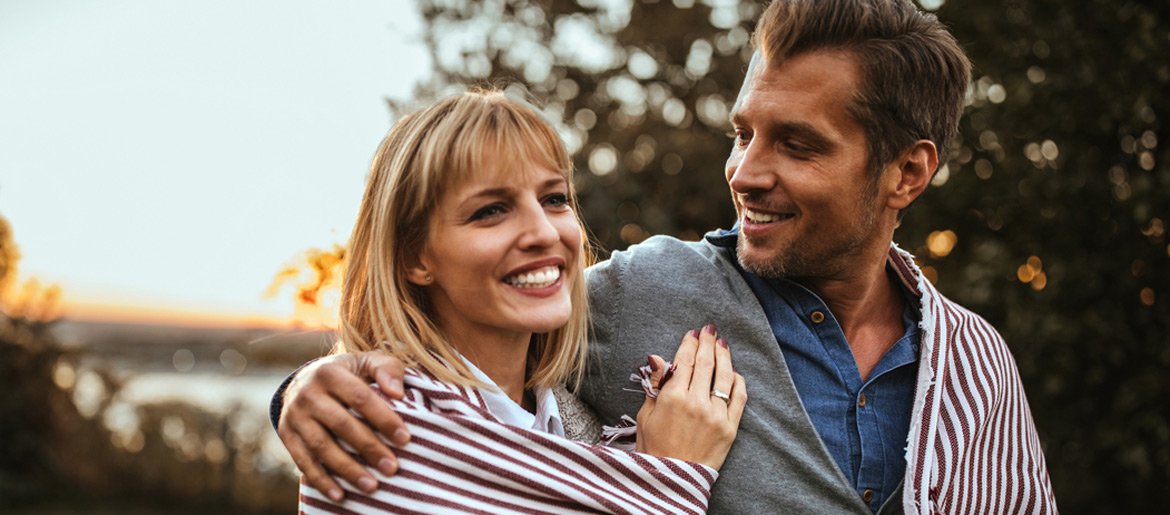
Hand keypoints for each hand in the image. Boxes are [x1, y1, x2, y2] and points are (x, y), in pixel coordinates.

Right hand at [277, 350, 408, 500]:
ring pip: (322, 446)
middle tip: (392, 468)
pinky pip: (303, 461)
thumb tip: (398, 393)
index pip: (361, 398)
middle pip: (341, 425)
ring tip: (372, 486)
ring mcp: (294, 415)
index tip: (405, 439)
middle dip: (369, 448)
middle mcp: (308, 393)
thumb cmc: (349, 373)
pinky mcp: (286, 434)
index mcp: (330, 372)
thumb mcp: (367, 362)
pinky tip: (340, 495)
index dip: (384, 419)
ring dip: (347, 469)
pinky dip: (321, 480)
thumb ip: (387, 369)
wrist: (306, 379)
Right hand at [635, 325, 746, 469]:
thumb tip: (658, 358)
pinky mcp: (730, 428)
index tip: (693, 333)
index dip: (689, 343)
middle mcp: (696, 403)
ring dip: (724, 356)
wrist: (672, 480)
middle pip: (706, 363)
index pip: (684, 361)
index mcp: (673, 398)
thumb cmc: (654, 448)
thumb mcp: (647, 414)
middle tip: (710, 330)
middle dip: (708, 342)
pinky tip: (734, 372)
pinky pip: (740, 397)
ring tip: (722, 344)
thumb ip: (656, 384)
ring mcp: (716, 415)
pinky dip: (738, 381)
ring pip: (725, 376)